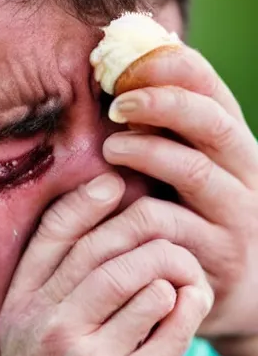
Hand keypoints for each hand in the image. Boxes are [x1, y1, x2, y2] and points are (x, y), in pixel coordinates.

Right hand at [0, 174, 211, 355]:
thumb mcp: (24, 321)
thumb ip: (45, 270)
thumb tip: (90, 208)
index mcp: (22, 309)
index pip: (54, 238)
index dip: (87, 201)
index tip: (114, 183)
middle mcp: (51, 332)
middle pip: (111, 257)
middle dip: (148, 236)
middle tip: (165, 238)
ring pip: (150, 284)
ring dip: (173, 272)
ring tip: (178, 275)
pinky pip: (176, 322)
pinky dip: (191, 302)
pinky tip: (188, 302)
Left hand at [103, 45, 257, 339]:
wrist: (236, 289)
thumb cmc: (196, 218)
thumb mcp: (189, 172)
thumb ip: (166, 135)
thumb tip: (116, 85)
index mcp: (234, 145)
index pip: (212, 92)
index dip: (172, 70)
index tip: (124, 66)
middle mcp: (246, 175)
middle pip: (212, 124)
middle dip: (162, 103)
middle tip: (116, 103)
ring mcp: (238, 218)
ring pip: (196, 171)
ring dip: (148, 152)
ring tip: (110, 148)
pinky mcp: (219, 259)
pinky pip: (174, 228)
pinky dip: (138, 211)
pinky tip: (111, 208)